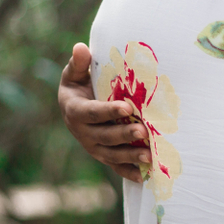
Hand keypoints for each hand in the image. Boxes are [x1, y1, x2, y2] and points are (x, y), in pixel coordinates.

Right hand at [58, 43, 149, 181]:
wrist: (75, 105)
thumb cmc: (79, 84)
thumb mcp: (75, 72)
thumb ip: (79, 63)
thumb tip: (81, 47)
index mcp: (75, 110)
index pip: (92, 113)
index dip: (108, 111)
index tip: (126, 107)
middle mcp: (82, 132)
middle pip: (104, 136)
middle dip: (124, 134)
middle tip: (143, 131)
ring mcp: (93, 146)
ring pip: (112, 154)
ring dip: (130, 155)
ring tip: (149, 155)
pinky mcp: (103, 155)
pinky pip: (116, 166)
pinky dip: (129, 172)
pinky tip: (145, 176)